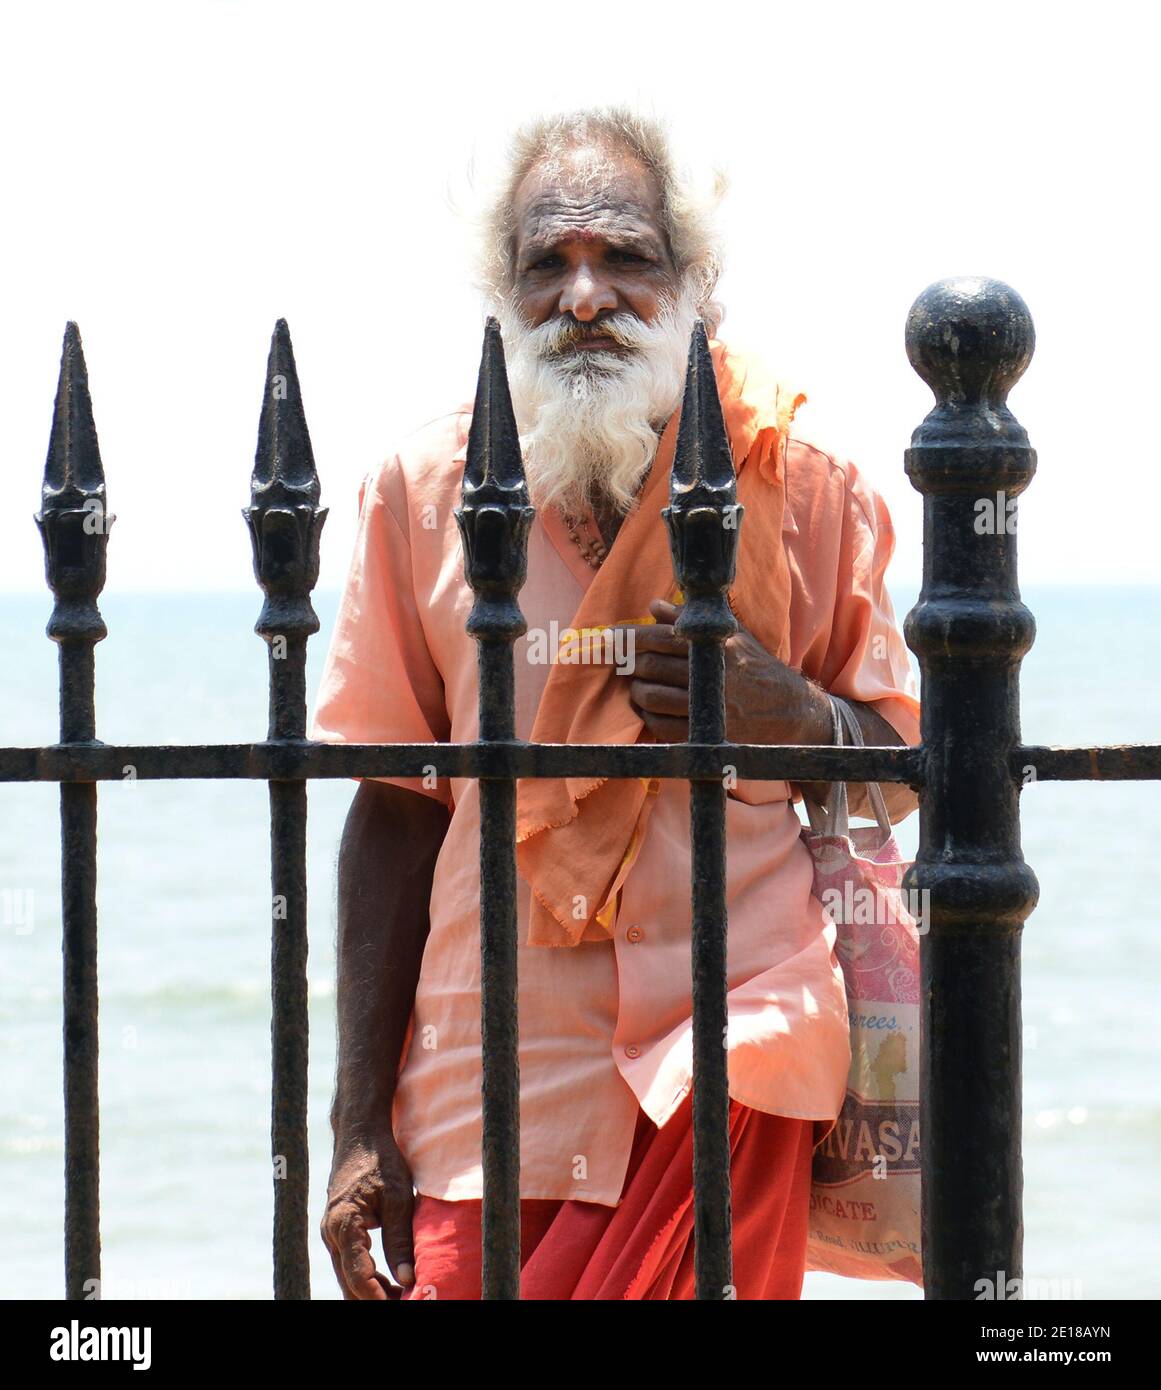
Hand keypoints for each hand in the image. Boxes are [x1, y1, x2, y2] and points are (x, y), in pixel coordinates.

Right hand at [321, 1128, 415, 1300]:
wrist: (359, 1134)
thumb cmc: (381, 1160)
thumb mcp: (398, 1197)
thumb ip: (400, 1239)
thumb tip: (408, 1278)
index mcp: (344, 1224)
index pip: (358, 1275)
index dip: (378, 1297)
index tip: (401, 1304)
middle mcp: (331, 1232)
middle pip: (349, 1282)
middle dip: (375, 1298)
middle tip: (406, 1302)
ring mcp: (331, 1232)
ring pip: (348, 1275)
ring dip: (372, 1290)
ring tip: (403, 1296)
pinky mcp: (337, 1229)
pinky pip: (349, 1262)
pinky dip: (367, 1277)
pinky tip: (390, 1283)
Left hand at [614, 599, 831, 744]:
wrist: (790, 711)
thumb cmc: (757, 667)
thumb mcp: (732, 636)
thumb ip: (691, 619)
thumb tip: (653, 606)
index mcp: (714, 646)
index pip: (659, 636)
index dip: (627, 637)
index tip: (607, 637)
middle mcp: (711, 674)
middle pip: (650, 666)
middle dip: (630, 664)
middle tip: (624, 664)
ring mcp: (708, 706)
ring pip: (651, 696)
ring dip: (637, 691)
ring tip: (638, 686)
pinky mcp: (707, 734)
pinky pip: (662, 727)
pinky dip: (648, 717)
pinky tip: (650, 710)